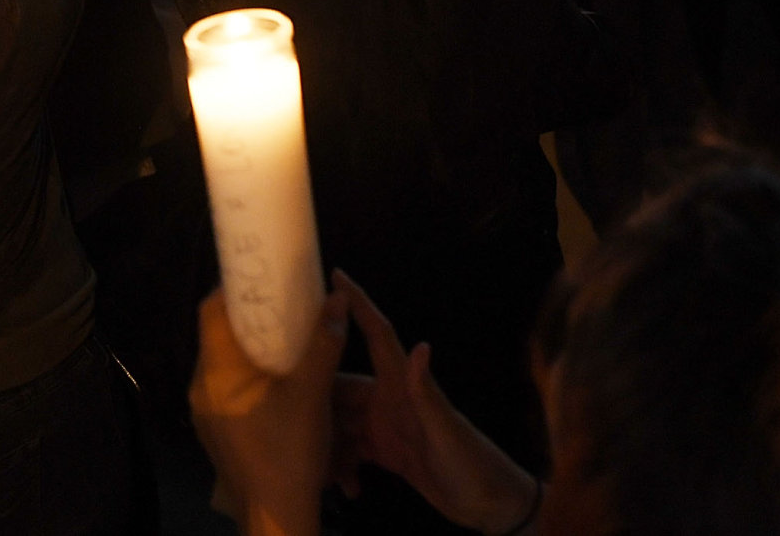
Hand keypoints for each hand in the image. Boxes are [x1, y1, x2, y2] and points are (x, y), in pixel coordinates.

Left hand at [190, 286, 348, 535]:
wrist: (275, 515)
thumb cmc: (290, 451)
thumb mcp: (313, 393)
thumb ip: (324, 342)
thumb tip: (338, 298)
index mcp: (217, 373)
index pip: (211, 311)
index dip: (234, 286)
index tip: (264, 275)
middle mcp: (202, 388)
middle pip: (219, 335)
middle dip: (251, 314)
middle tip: (284, 299)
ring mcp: (207, 412)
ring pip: (225, 362)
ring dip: (253, 344)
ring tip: (287, 332)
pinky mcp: (218, 430)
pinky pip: (229, 386)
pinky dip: (252, 371)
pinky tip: (281, 375)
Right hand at [332, 273, 538, 532]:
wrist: (488, 504)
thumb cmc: (471, 464)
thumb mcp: (447, 431)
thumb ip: (428, 394)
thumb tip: (420, 346)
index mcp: (403, 387)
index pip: (379, 335)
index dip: (360, 303)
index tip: (337, 275)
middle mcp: (392, 400)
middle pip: (343, 387)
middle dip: (318, 400)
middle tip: (291, 416)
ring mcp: (389, 426)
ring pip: (341, 422)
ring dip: (328, 442)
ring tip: (320, 470)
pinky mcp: (389, 452)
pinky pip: (352, 450)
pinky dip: (342, 465)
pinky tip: (344, 487)